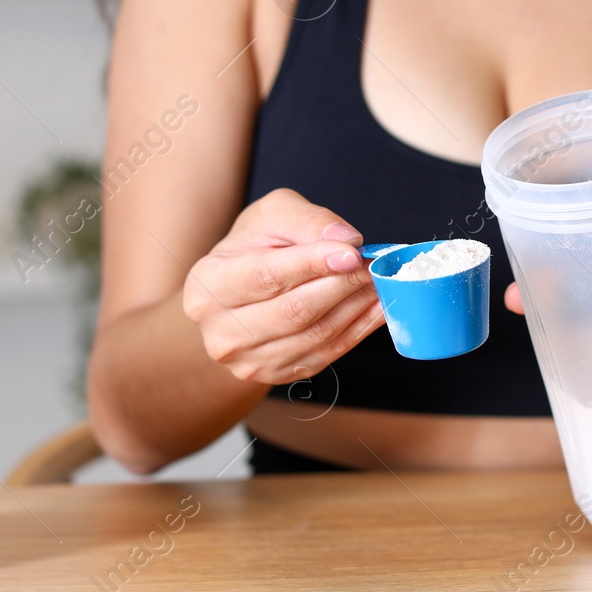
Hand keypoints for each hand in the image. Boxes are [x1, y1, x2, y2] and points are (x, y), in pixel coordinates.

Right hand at [183, 188, 384, 384]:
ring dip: (357, 307)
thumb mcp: (271, 216)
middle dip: (343, 285)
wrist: (237, 296)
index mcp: (207, 286)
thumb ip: (307, 220)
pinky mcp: (279, 375)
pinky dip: (360, 329)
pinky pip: (329, 353)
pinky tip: (379, 306)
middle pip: (294, 311)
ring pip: (316, 336)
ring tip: (383, 281)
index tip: (352, 253)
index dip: (312, 264)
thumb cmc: (254, 247)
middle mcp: (222, 332)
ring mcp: (250, 361)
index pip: (266, 276)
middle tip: (377, 264)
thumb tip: (347, 240)